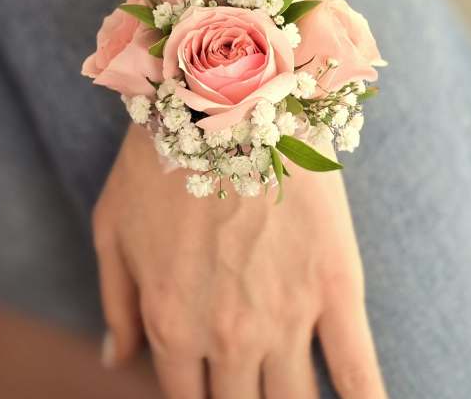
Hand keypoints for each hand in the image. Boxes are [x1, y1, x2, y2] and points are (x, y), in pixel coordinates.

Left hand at [92, 124, 385, 398]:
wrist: (228, 101)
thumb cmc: (161, 159)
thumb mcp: (113, 227)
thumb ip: (116, 303)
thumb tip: (116, 362)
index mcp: (171, 323)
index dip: (199, 398)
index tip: (214, 388)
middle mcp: (226, 334)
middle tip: (252, 389)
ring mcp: (285, 315)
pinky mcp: (334, 287)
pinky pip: (357, 371)